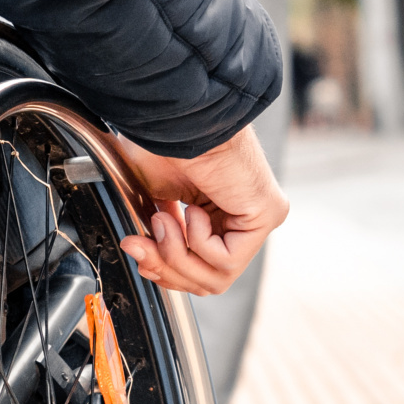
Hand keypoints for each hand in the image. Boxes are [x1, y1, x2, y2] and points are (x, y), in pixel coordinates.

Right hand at [110, 127, 287, 295]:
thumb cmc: (164, 145)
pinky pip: (227, 261)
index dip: (163, 270)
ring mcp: (258, 218)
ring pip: (216, 277)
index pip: (198, 268)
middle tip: (139, 242)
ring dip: (178, 254)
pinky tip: (193, 210)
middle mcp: (241, 218)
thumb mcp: (151, 200)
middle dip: (166, 268)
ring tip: (164, 219)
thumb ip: (155, 237)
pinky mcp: (268, 215)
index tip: (136, 250)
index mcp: (217, 213)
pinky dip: (199, 241)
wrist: (178, 122)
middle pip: (206, 281)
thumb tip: (140, 257)